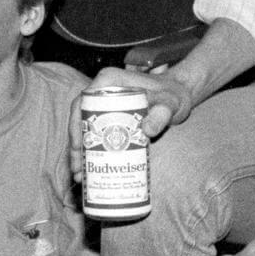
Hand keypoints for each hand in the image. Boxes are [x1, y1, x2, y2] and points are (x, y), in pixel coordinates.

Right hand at [68, 64, 196, 180]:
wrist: (179, 95)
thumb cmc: (174, 95)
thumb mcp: (170, 104)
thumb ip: (162, 114)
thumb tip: (147, 130)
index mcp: (109, 81)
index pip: (82, 103)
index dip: (75, 126)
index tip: (78, 147)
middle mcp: (102, 90)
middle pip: (79, 118)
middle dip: (75, 145)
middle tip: (76, 169)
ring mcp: (104, 103)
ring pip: (84, 128)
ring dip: (79, 152)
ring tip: (79, 174)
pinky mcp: (109, 115)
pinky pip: (94, 133)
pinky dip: (90, 150)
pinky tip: (88, 168)